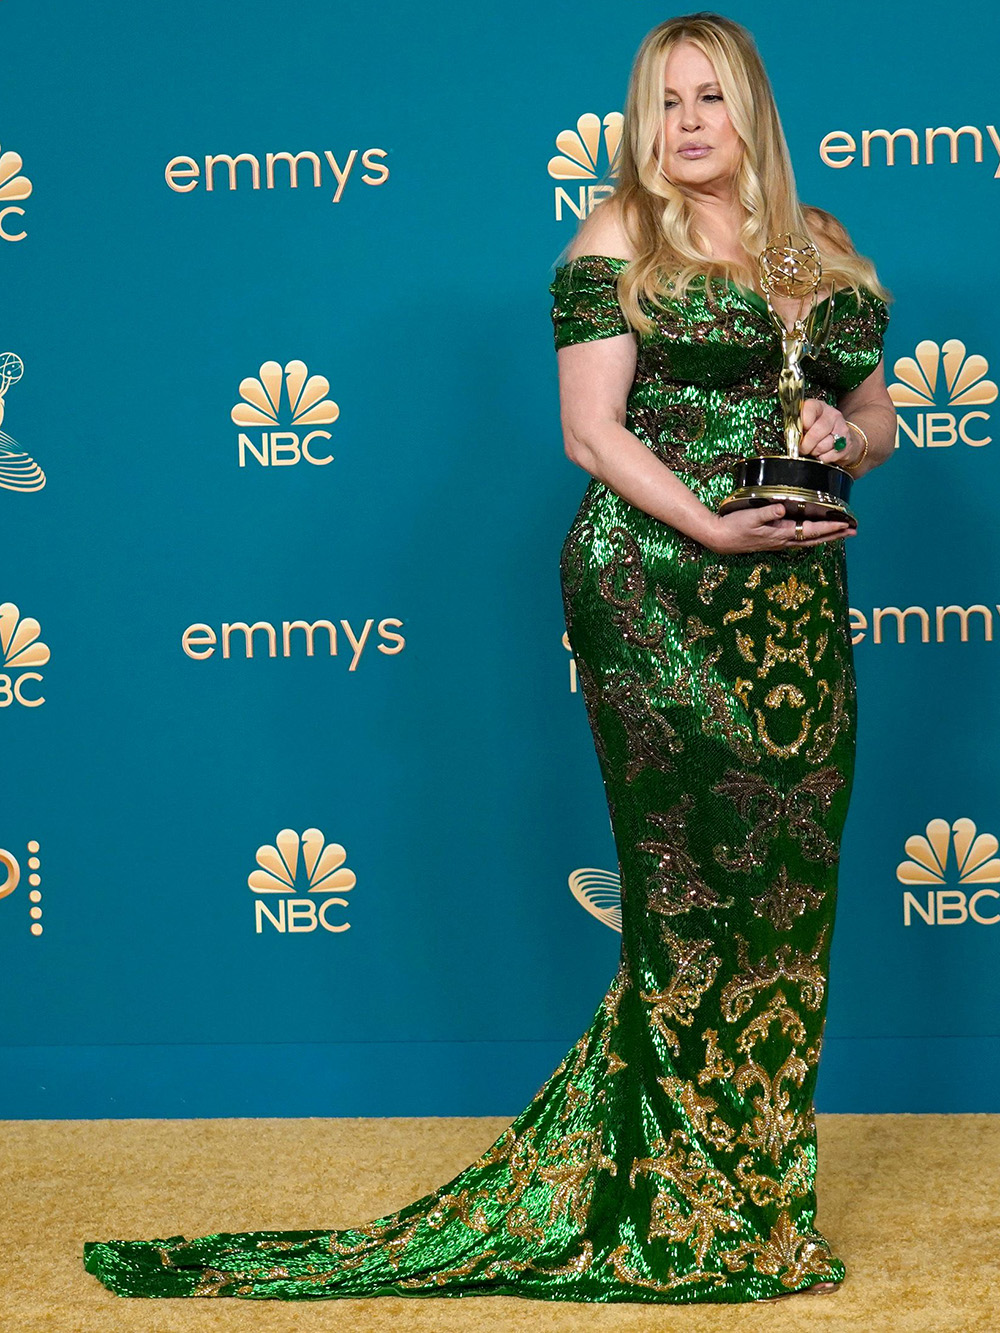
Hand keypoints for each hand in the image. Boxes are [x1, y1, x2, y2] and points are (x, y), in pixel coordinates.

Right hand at [703, 503, 854, 554]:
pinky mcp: (773, 540)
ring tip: (840, 532)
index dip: (830, 528)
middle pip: (815, 539)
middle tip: (853, 531)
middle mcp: (784, 540)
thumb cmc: (733, 527)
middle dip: (835, 535)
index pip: (812, 531)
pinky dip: (812, 536)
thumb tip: (782, 508)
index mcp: (782, 533)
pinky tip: (814, 534)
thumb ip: (767, 513)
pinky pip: (799, 539)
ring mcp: (779, 541)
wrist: (719, 539)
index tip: (845, 524)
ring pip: (809, 540)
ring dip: (826, 536)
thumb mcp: (750, 517)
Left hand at [799, 398, 861, 467]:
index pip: (808, 410)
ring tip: (814, 449)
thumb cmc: (817, 431)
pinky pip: (829, 456)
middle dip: (805, 445)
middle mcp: (832, 415)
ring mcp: (842, 428)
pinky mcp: (847, 444)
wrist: (841, 438)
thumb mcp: (806, 424)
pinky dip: (823, 458)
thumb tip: (791, 437)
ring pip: (823, 446)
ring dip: (814, 452)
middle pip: (816, 433)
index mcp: (819, 406)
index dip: (801, 424)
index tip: (798, 433)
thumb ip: (798, 426)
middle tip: (802, 448)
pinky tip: (823, 453)